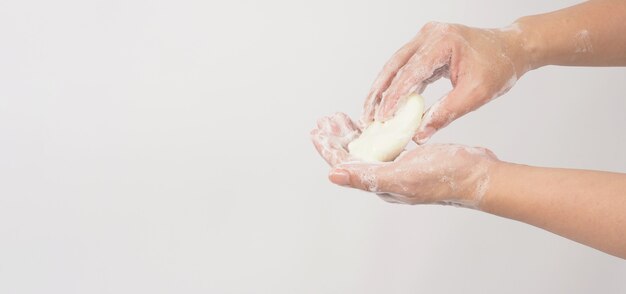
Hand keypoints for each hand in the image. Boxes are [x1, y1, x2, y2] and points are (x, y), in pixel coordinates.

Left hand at [311, 113, 498, 207]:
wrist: (478, 175)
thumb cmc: (445, 176)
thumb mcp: (403, 174)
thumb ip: (367, 175)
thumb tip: (332, 175)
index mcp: (379, 182)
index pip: (345, 164)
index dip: (328, 148)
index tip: (316, 131)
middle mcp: (385, 177)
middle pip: (352, 156)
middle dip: (337, 138)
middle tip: (325, 120)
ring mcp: (398, 168)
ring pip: (367, 149)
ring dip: (352, 134)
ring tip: (339, 119)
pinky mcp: (410, 159)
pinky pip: (385, 145)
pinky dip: (374, 132)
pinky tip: (372, 122)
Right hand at [363, 22, 528, 143]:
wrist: (512, 48)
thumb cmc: (499, 67)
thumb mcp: (476, 95)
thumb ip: (446, 114)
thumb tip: (420, 134)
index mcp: (443, 42)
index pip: (411, 72)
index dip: (394, 97)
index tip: (382, 118)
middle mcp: (430, 35)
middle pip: (394, 66)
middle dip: (378, 93)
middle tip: (367, 117)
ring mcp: (425, 37)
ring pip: (394, 66)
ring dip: (382, 90)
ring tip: (370, 113)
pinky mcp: (425, 45)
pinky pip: (404, 66)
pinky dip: (394, 85)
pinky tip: (385, 103)